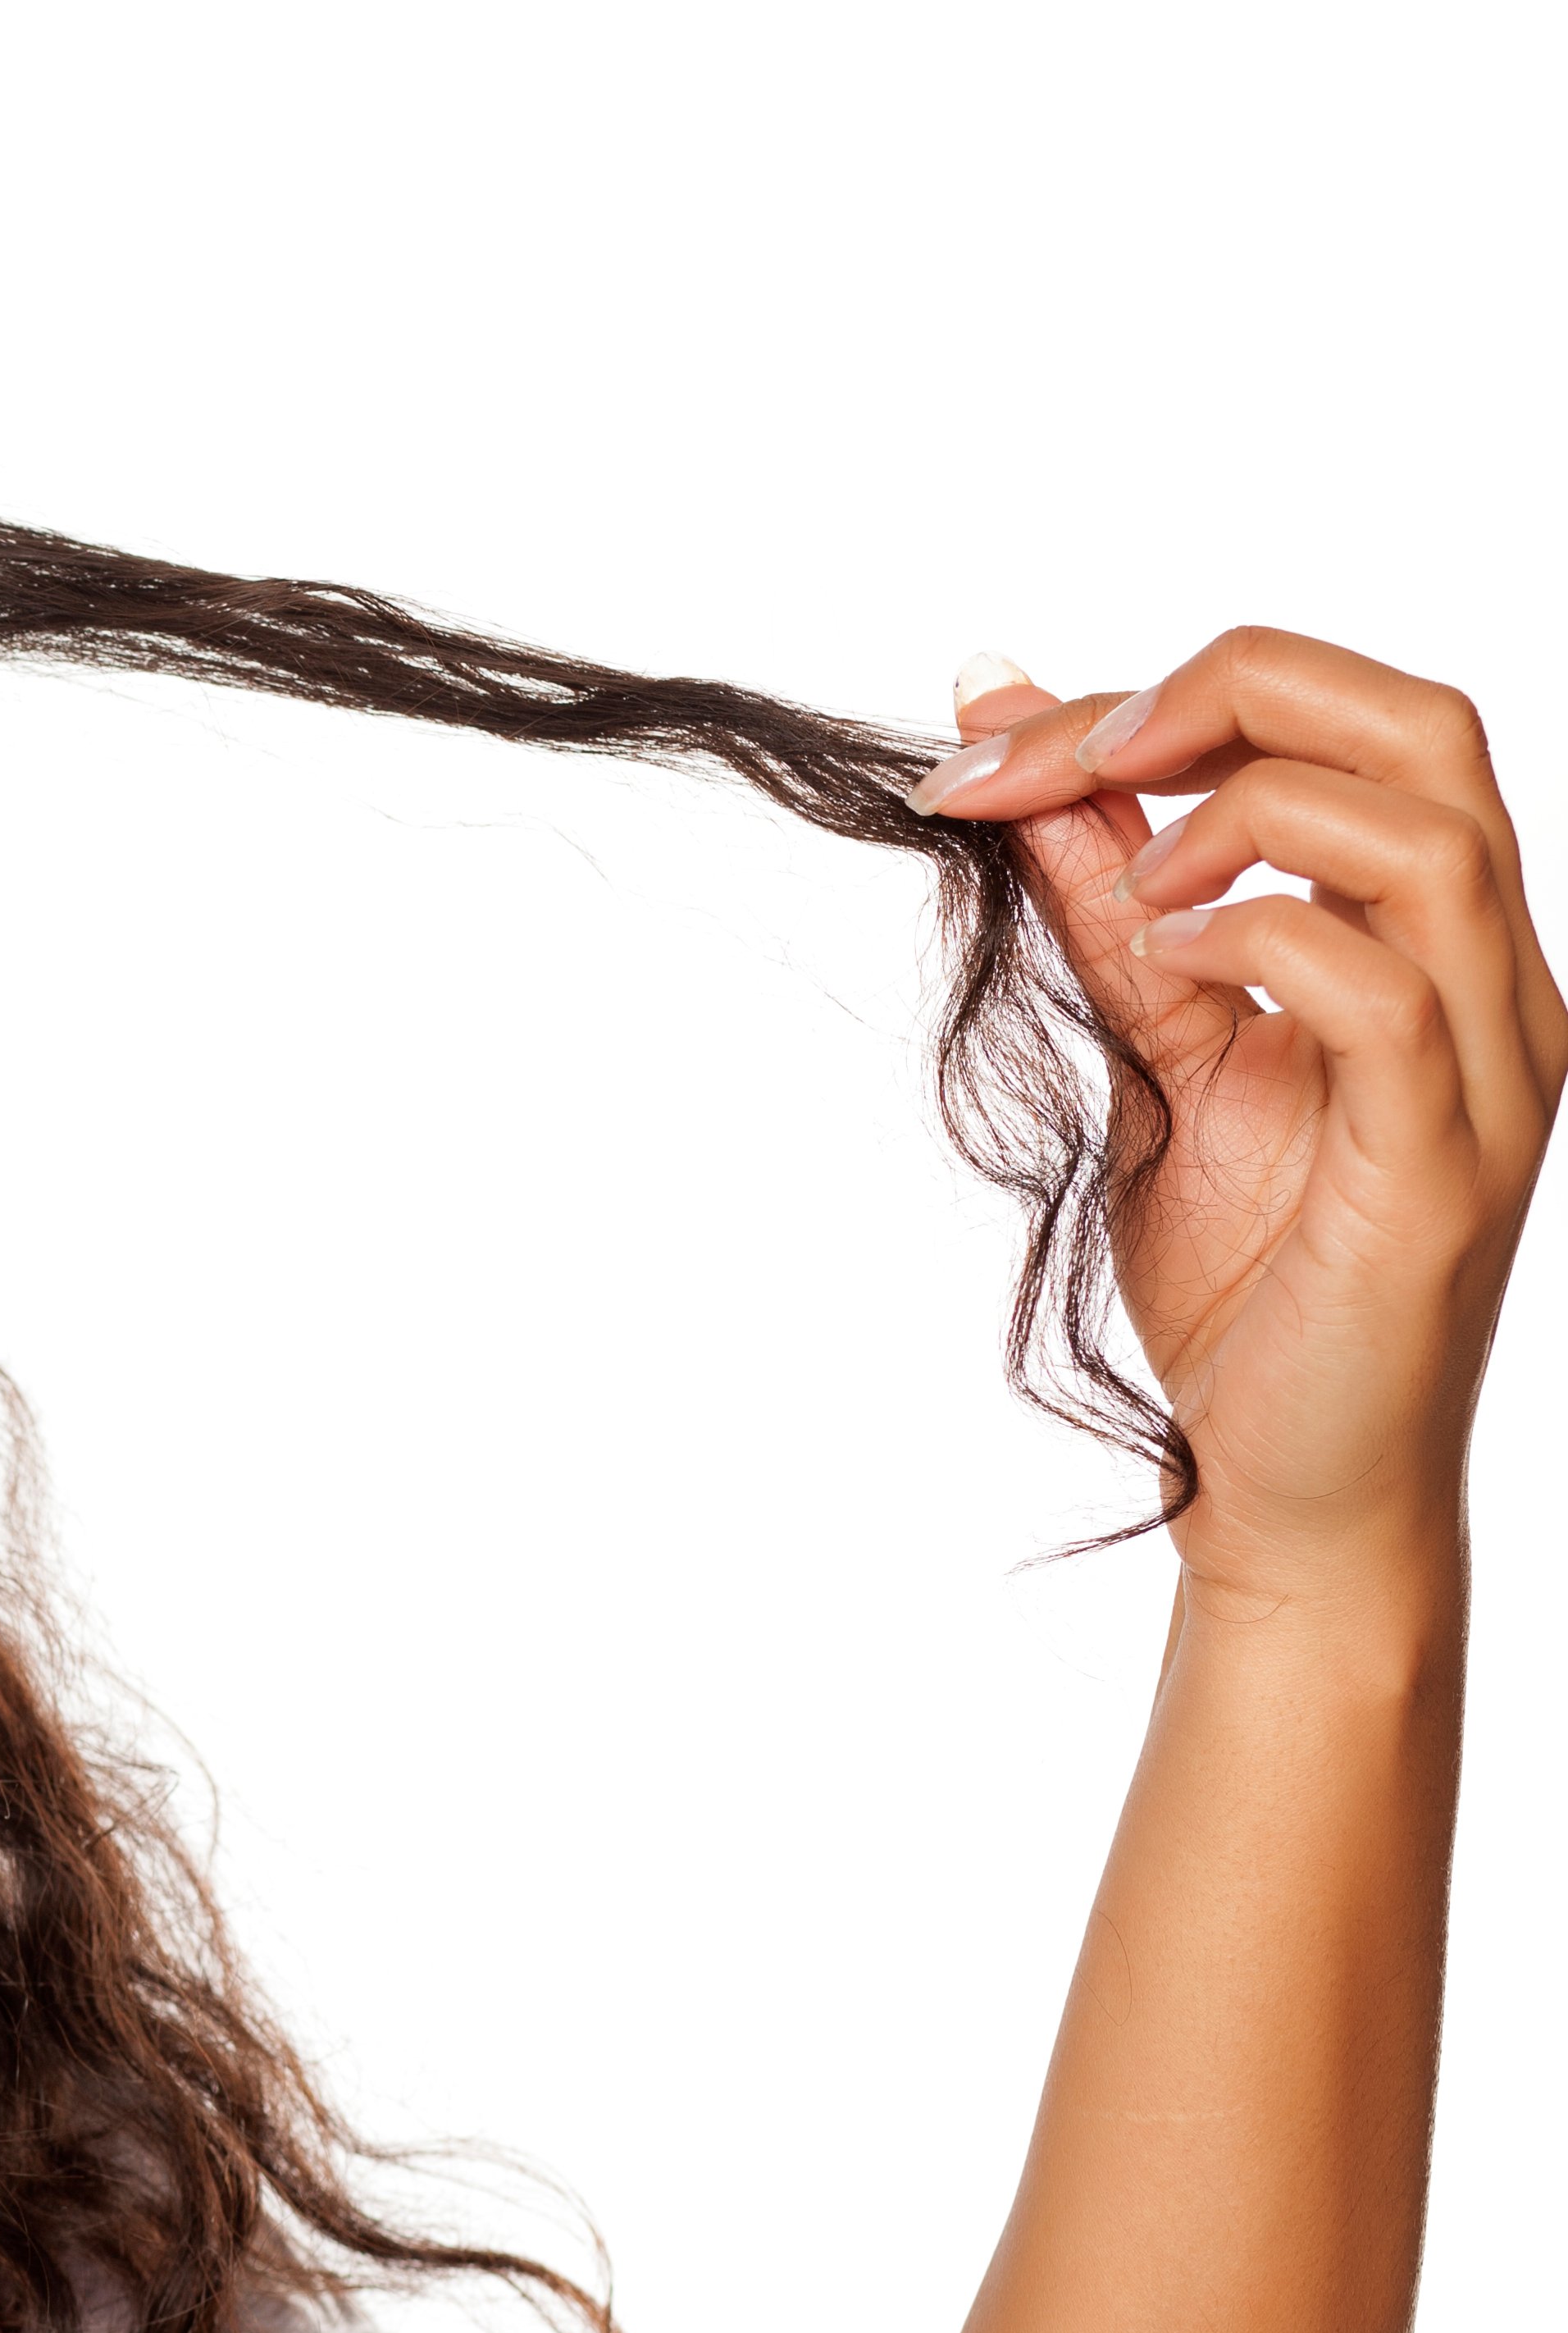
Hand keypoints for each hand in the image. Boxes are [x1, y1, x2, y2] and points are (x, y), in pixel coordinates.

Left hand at [914, 631, 1554, 1599]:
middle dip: (1221, 694)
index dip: (1172, 692)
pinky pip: (1382, 995)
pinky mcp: (1438, 1167)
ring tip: (1127, 877)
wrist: (1285, 1488)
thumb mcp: (1156, 1050)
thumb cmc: (1241, 1285)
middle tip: (1055, 753)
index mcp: (1434, 942)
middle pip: (1421, 726)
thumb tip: (1008, 750)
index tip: (991, 733)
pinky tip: (1167, 962)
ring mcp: (1485, 1071)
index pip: (1353, 723)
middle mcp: (1492, 984)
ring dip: (1243, 809)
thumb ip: (1106, 903)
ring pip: (1430, 834)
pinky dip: (1260, 938)